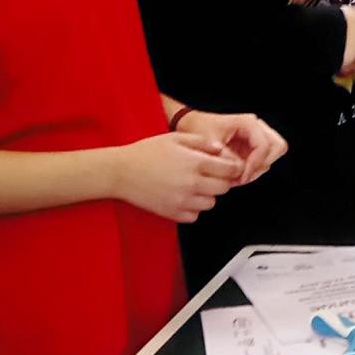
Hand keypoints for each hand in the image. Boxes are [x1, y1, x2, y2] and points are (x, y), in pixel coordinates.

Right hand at [113, 132, 242, 222]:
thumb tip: (220, 149)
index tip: (230, 167)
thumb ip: (202, 142)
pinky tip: (184, 197)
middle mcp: (192, 183)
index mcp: (195, 163)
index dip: (233, 168)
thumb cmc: (146, 152)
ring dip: (208, 195)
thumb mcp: (176, 138)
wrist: (120, 171)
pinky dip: (193, 209)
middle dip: (222, 181)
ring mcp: (182, 200)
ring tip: (195, 185)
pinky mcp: (171, 213)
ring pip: (211, 203)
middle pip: (224, 188)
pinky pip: (194, 216)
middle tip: (211, 175)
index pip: (230, 170)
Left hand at [179, 111, 287, 184]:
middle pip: (278, 147)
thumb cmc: (199, 128)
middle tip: (244, 176)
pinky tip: (235, 175)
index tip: (242, 176)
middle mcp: (256, 128)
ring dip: (258, 169)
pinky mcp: (252, 147)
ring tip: (236, 178)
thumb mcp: (210, 143)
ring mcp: (256, 137)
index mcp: (248, 123)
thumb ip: (226, 157)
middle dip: (262, 164)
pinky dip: (252, 170)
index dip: (256, 164)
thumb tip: (240, 171)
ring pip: (273, 155)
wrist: (190, 124)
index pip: (265, 146)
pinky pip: (262, 160)